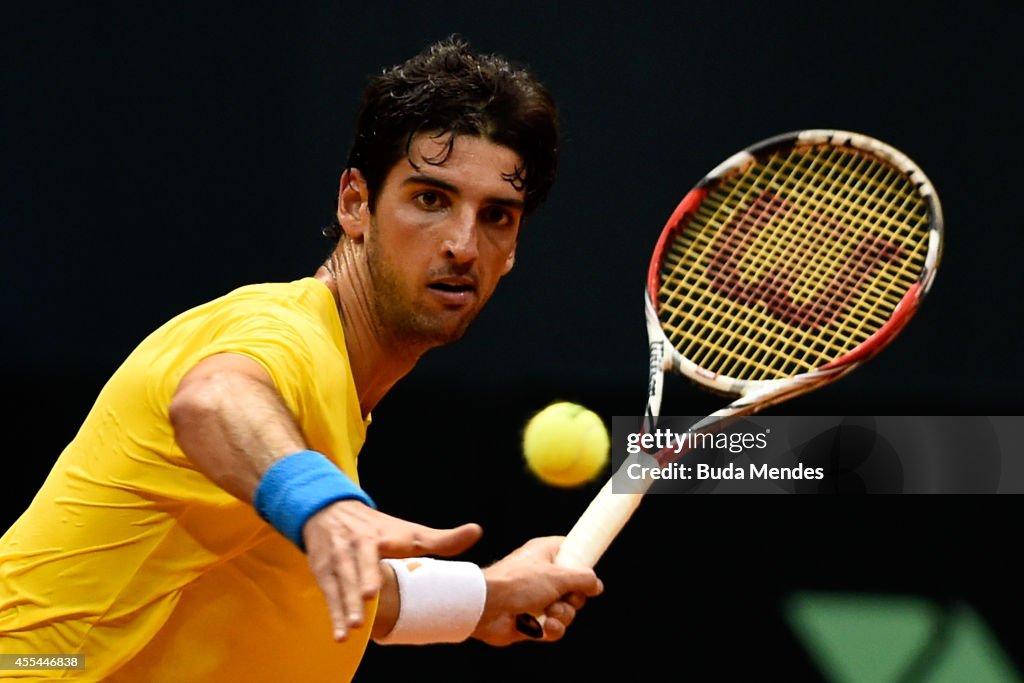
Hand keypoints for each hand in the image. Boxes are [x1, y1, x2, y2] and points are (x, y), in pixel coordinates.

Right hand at [303, 500, 481, 640]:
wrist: (330, 511)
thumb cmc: (379, 528)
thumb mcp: (409, 531)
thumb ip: (442, 539)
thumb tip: (478, 532)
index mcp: (379, 535)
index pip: (385, 545)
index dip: (387, 555)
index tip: (385, 576)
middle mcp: (356, 546)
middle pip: (358, 566)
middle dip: (361, 582)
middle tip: (369, 599)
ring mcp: (338, 559)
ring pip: (341, 583)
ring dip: (345, 605)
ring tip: (353, 628)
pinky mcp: (324, 572)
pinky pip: (329, 594)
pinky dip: (334, 614)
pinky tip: (341, 636)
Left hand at [472, 536, 602, 645]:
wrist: (486, 607)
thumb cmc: (518, 583)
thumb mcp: (558, 576)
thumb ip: (583, 579)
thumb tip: (596, 585)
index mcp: (545, 554)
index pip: (570, 551)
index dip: (582, 561)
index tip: (590, 569)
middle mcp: (541, 574)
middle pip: (575, 588)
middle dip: (574, 598)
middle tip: (565, 597)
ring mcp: (536, 598)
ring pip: (567, 610)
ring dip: (563, 614)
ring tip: (549, 612)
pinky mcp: (532, 620)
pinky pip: (555, 627)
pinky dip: (554, 628)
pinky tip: (546, 626)